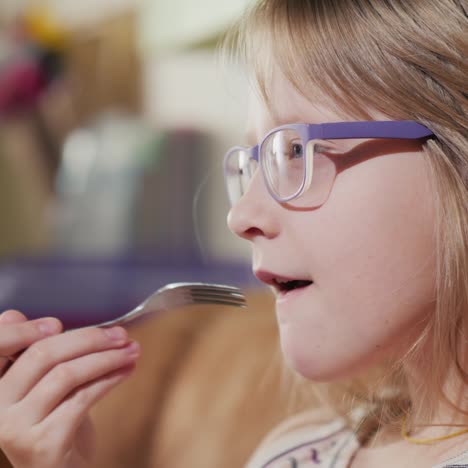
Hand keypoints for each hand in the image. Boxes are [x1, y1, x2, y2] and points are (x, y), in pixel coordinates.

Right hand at [0, 310, 139, 467]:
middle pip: (42, 354)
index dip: (25, 330)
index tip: (58, 323)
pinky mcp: (42, 444)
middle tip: (120, 334)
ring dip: (106, 358)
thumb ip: (38, 356)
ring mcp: (15, 427)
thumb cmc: (58, 425)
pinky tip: (126, 371)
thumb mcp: (46, 387)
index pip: (1, 345)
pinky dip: (110, 379)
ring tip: (131, 351)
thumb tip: (32, 318)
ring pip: (65, 374)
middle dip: (88, 338)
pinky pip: (82, 398)